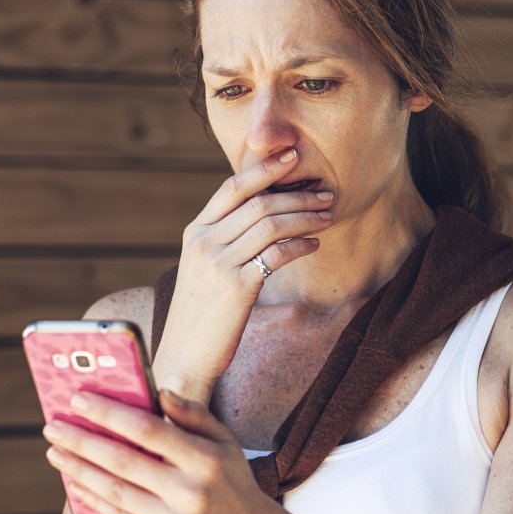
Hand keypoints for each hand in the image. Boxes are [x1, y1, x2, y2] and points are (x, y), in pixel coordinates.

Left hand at [43, 389, 281, 513]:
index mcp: (206, 459)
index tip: (78, 399)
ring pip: (115, 491)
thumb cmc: (230, 479)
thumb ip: (193, 415)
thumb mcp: (224, 441)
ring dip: (79, 470)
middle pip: (123, 461)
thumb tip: (159, 391)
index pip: (148, 430)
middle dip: (82, 441)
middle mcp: (190, 492)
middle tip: (53, 426)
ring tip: (55, 452)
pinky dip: (93, 498)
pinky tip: (75, 482)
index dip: (110, 413)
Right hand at [152, 148, 334, 394]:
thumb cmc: (202, 314)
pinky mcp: (238, 286)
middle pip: (258, 202)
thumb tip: (263, 215)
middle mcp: (204, 242)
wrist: (185, 356)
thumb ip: (224, 240)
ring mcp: (219, 263)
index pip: (232, 187)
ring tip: (327, 216)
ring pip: (271, 224)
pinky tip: (314, 245)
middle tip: (325, 193)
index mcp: (195, 232)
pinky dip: (300, 245)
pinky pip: (278, 253)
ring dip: (305, 216)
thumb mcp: (204, 269)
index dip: (264, 168)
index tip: (292, 156)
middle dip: (297, 194)